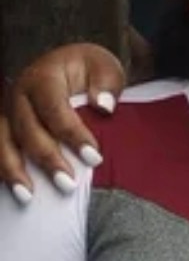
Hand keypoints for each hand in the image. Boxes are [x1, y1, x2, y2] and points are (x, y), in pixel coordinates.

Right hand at [1, 45, 123, 198]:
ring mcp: (6, 111)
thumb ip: (106, 83)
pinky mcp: (3, 125)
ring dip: (13, 171)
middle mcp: (18, 94)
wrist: (65, 63)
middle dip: (47, 159)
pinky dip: (2, 170)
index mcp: (44, 77)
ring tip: (28, 197)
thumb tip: (104, 106)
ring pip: (3, 142)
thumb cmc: (87, 68)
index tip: (94, 157)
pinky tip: (12, 191)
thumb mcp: (103, 66)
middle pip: (28, 130)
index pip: (55, 108)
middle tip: (68, 184)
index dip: (72, 134)